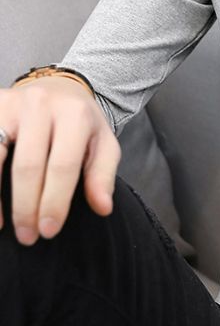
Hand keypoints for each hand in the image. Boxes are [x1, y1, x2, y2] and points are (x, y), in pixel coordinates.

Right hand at [0, 76, 120, 244]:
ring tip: (1, 226)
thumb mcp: (103, 145)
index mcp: (74, 115)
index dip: (55, 201)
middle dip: (26, 207)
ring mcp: (9, 104)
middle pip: (27, 165)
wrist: (59, 89)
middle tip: (28, 237)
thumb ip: (102, 176)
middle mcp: (40, 105)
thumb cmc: (83, 125)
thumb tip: (103, 208)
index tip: (49, 232)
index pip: (63, 165)